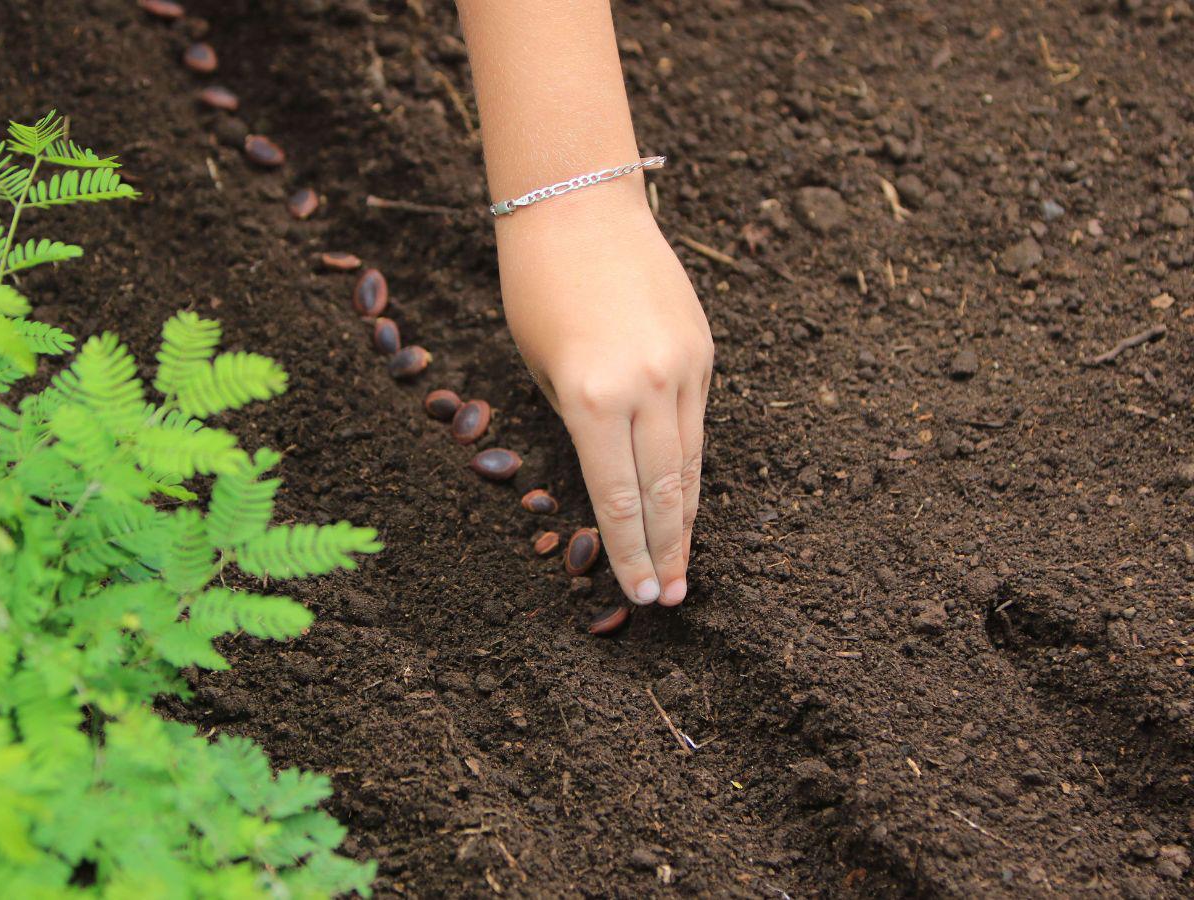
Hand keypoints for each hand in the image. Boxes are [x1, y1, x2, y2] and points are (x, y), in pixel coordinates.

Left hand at [495, 189, 712, 605]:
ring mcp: (683, 367)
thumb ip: (581, 428)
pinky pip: (698, 422)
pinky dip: (692, 465)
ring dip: (686, 519)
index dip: (628, 552)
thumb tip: (614, 480)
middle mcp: (646, 387)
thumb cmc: (537, 288)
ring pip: (691, 462)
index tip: (638, 593)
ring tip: (683, 567)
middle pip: (665, 491)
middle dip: (665, 551)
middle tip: (668, 597)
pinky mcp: (703, 349)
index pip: (616, 498)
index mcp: (591, 398)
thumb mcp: (542, 370)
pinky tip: (687, 499)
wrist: (577, 205)